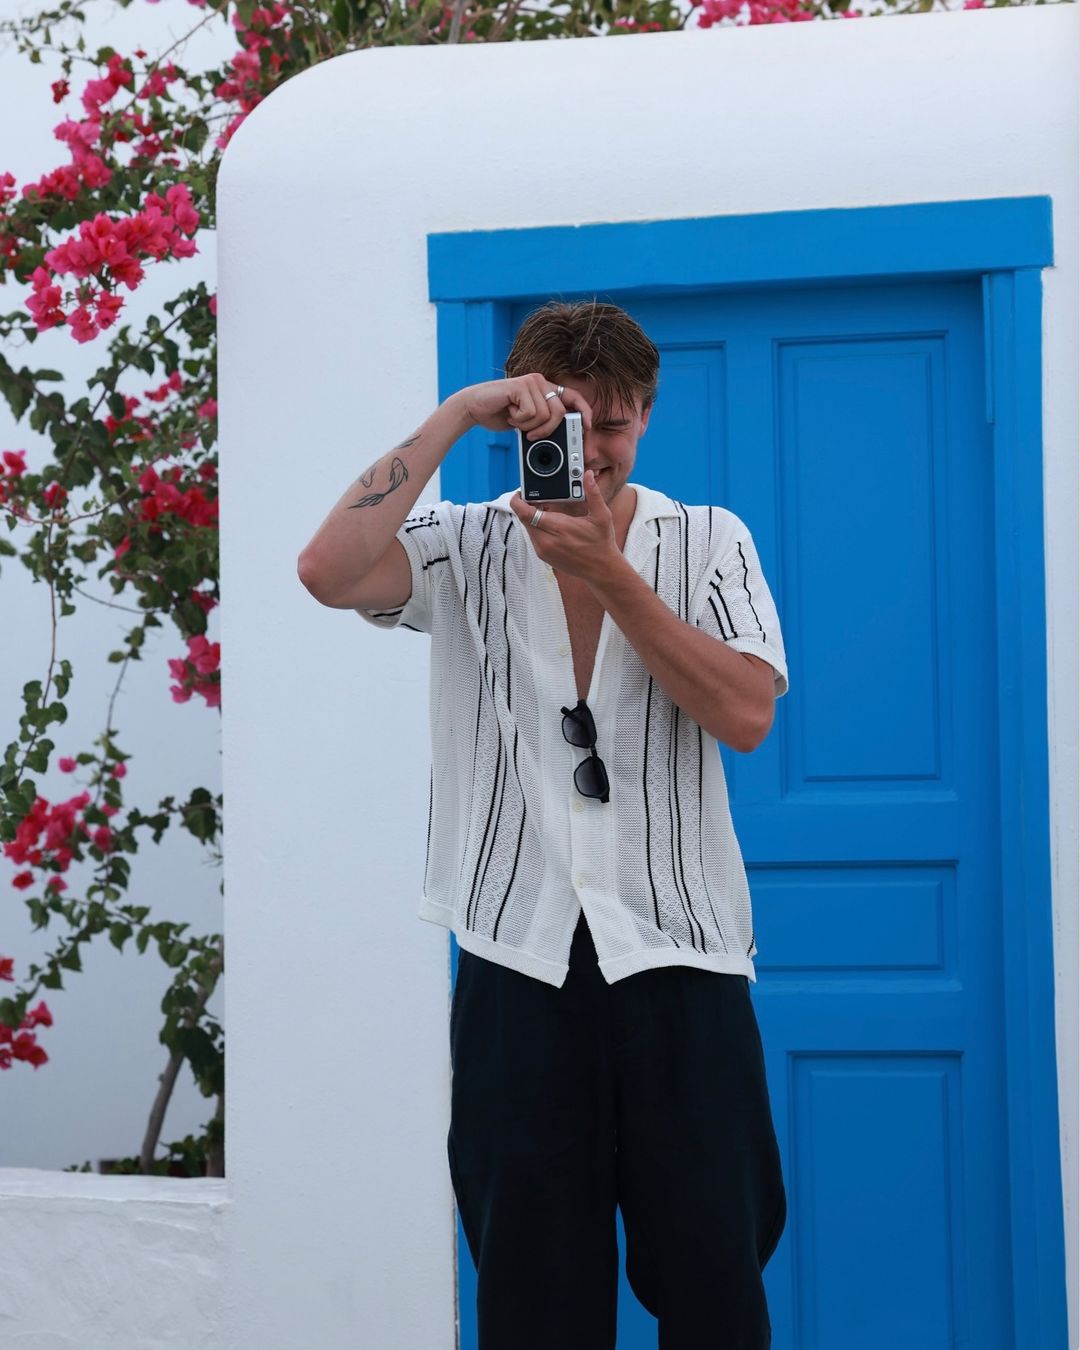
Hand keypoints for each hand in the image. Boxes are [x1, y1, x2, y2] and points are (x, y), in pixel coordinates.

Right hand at [453, 374, 592, 441]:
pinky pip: (531, 413)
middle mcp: (541, 381)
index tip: (588, 427)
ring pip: (545, 415)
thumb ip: (544, 422)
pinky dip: (519, 421)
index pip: (573, 397)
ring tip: (515, 420)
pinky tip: (509, 413)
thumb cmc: (499, 414)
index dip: (584, 411)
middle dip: (548, 431)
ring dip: (529, 426)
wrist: (473, 407)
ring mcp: (531, 382)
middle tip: (531, 436)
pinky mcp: (520, 385)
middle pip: (560, 412)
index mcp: (545, 388)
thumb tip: (564, 440)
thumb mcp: (527, 421)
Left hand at [508, 469, 620, 585]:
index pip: (526, 513)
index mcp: (558, 528)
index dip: (518, 501)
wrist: (601, 569)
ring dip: (532, 517)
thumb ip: (593, 494)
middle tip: (539, 498)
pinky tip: (550, 524)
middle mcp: (546, 541)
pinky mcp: (543, 556)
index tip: (522, 492)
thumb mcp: (601, 516)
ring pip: (527, 528)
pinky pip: (533, 537)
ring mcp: (543, 550)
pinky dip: (537, 528)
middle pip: (524, 518)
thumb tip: (588, 475)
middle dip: (528, 506)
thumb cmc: (601, 543)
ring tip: (547, 510)